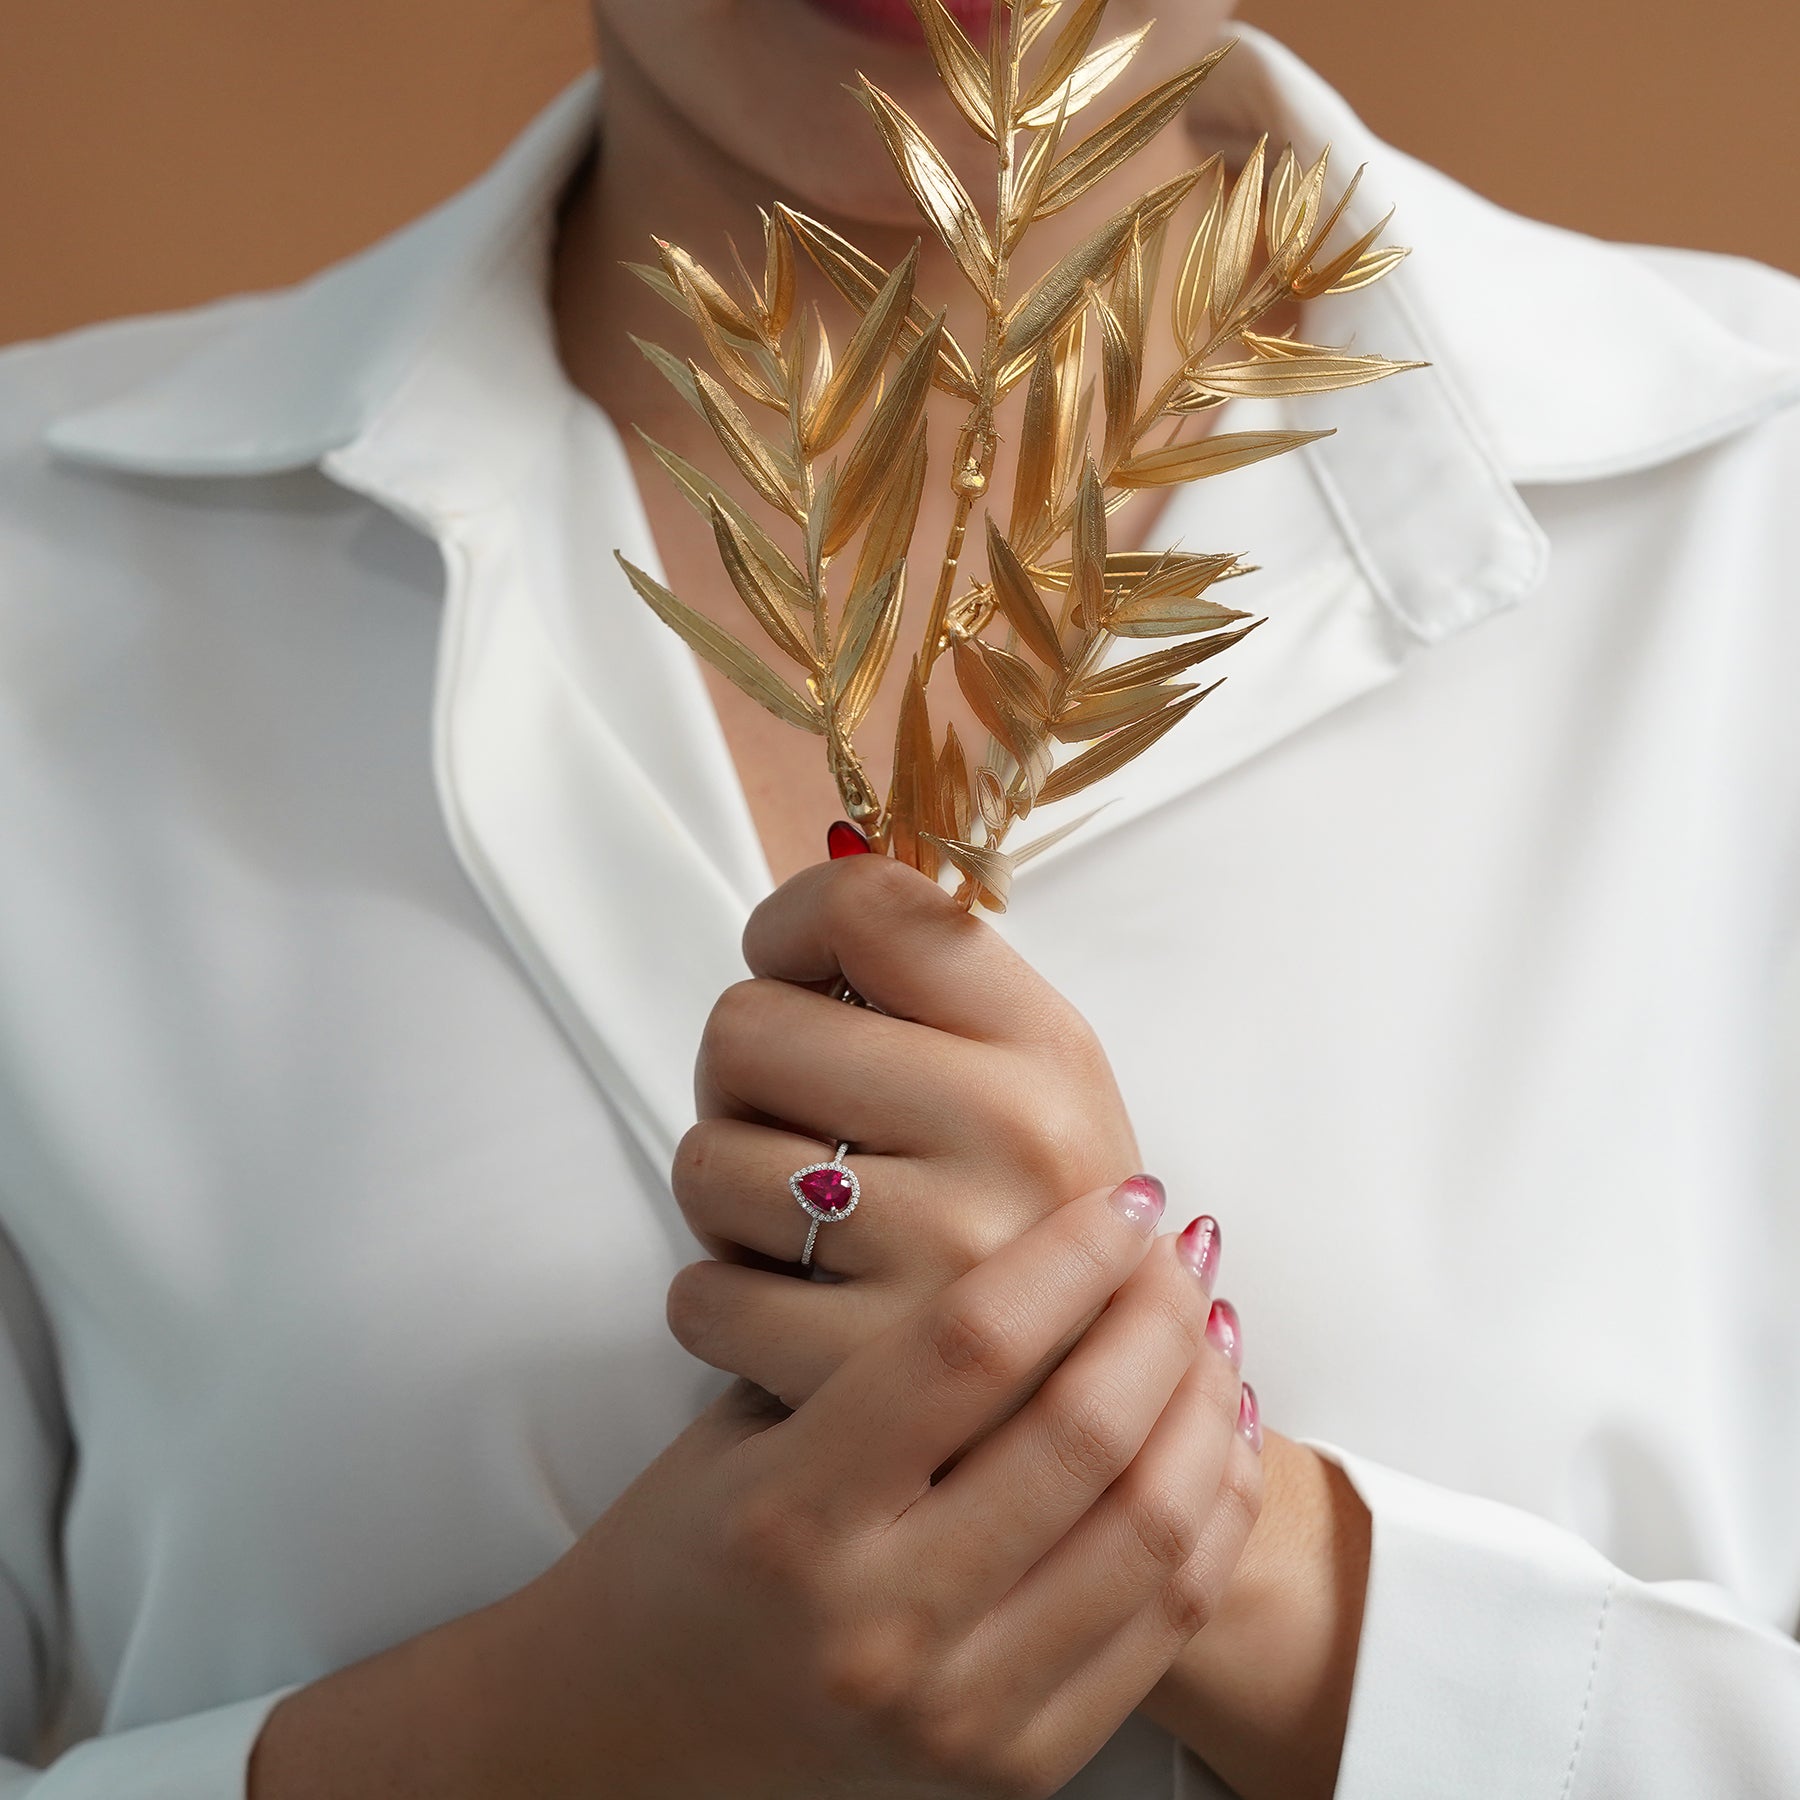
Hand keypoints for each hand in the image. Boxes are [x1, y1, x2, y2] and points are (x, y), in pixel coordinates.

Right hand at [500, 1177, 1256, 1799]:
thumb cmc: (682, 1555)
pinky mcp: (1014, 1768)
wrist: (637, 1739)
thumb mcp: (740, 1428)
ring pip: (1152, 1531)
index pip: (971, 1347)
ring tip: (1211, 1328)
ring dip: (1205, 1407)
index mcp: (793, 1512)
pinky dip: (1212, 1515)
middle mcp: (880, 1619)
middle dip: (1159, 1316)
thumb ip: (869, 1349)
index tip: (1124, 1198)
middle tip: (1184, 1250)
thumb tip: (1045, 1245)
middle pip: (1083, 1433)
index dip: (1071, 1253)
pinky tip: (1216, 1436)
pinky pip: (1163, 1625)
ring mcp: (956, 1709)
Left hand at [671, 853, 1140, 1405]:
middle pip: (743, 1028)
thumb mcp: (1034, 1079)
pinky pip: (698, 1295)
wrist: (1096, 1415)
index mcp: (1047, 1044)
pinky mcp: (869, 1379)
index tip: (797, 982)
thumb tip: (787, 920)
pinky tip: (794, 1310)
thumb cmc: (1030, 1223)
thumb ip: (928, 986)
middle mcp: (1011, 1136)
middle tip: (803, 1131)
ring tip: (813, 1232)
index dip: (787, 931)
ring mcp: (943, 1261)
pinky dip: (722, 1303)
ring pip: (705, 1162)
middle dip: (747, 1082)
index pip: (862, 903)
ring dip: (731, 1200)